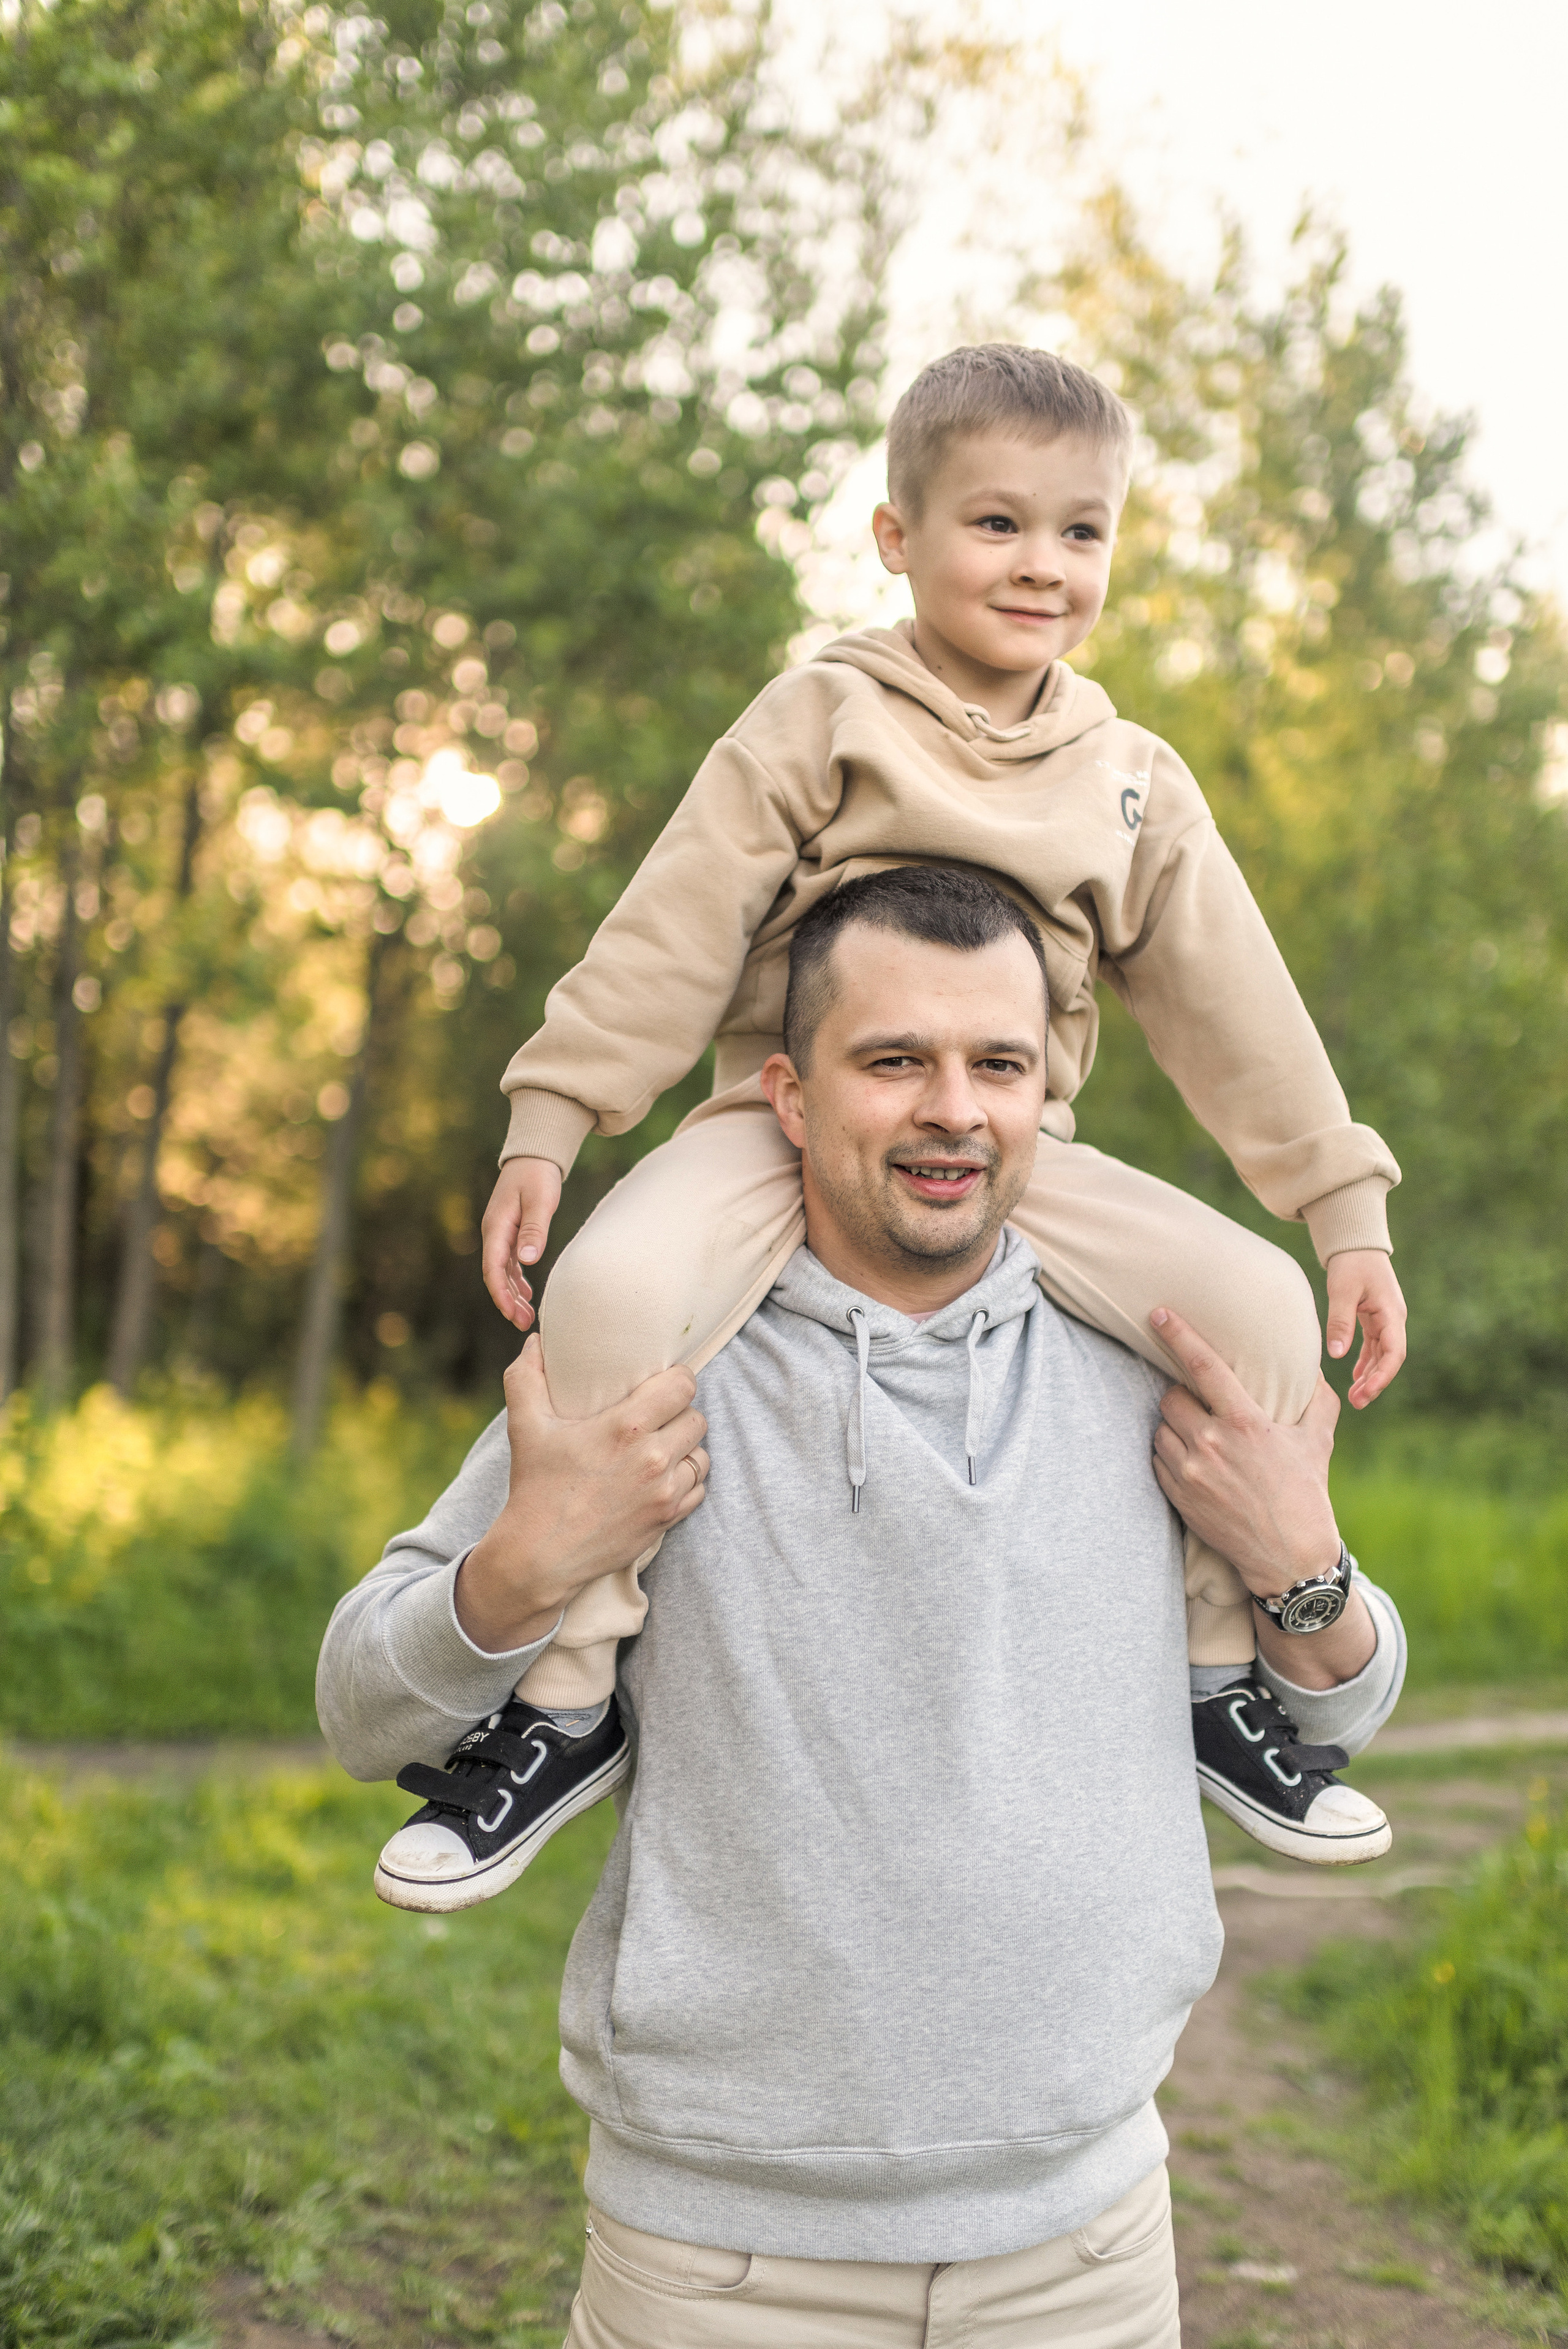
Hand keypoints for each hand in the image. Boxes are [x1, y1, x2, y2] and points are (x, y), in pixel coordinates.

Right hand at [454, 1337, 709, 1653]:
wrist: (541, 1556)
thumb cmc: (535, 1487)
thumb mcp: (525, 1426)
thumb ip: (527, 1377)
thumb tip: (535, 1342)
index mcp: (626, 1427)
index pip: (684, 1385)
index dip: (676, 1380)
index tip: (660, 1385)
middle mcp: (654, 1457)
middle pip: (697, 1417)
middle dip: (679, 1414)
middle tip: (656, 1418)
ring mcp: (665, 1491)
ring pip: (702, 1454)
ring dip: (685, 1448)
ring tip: (660, 1447)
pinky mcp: (668, 1519)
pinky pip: (698, 1488)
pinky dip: (685, 1481)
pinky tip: (661, 1478)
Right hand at [481, 1157, 562, 1331]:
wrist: (534, 1155)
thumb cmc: (538, 1175)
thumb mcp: (540, 1200)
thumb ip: (535, 1229)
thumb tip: (527, 1261)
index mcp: (497, 1227)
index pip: (493, 1268)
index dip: (501, 1293)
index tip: (512, 1314)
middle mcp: (494, 1233)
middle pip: (496, 1275)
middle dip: (507, 1301)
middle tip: (523, 1324)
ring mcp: (501, 1233)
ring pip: (503, 1271)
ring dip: (512, 1294)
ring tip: (526, 1317)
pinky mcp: (510, 1232)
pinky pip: (509, 1262)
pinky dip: (516, 1279)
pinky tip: (526, 1292)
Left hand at [1148, 1307, 1342, 1598]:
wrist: (1288, 1557)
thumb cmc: (1306, 1493)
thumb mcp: (1318, 1440)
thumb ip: (1316, 1398)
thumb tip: (1312, 1367)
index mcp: (1245, 1423)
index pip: (1202, 1367)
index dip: (1177, 1335)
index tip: (1157, 1313)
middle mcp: (1211, 1444)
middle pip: (1171, 1397)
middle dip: (1182, 1394)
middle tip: (1200, 1403)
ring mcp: (1190, 1472)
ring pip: (1161, 1428)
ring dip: (1174, 1425)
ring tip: (1199, 1434)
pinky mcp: (1178, 1495)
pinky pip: (1157, 1459)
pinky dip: (1169, 1454)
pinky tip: (1192, 1460)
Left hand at [1325, 1248, 1405, 1408]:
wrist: (1356, 1243)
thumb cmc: (1351, 1263)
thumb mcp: (1342, 1291)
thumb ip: (1340, 1322)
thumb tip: (1337, 1355)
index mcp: (1391, 1314)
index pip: (1394, 1353)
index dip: (1382, 1375)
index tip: (1366, 1393)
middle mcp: (1393, 1320)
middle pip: (1390, 1359)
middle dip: (1376, 1383)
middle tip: (1357, 1403)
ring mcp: (1386, 1320)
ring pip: (1382, 1355)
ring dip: (1371, 1376)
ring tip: (1355, 1397)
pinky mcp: (1375, 1318)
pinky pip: (1374, 1346)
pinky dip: (1366, 1363)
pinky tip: (1356, 1378)